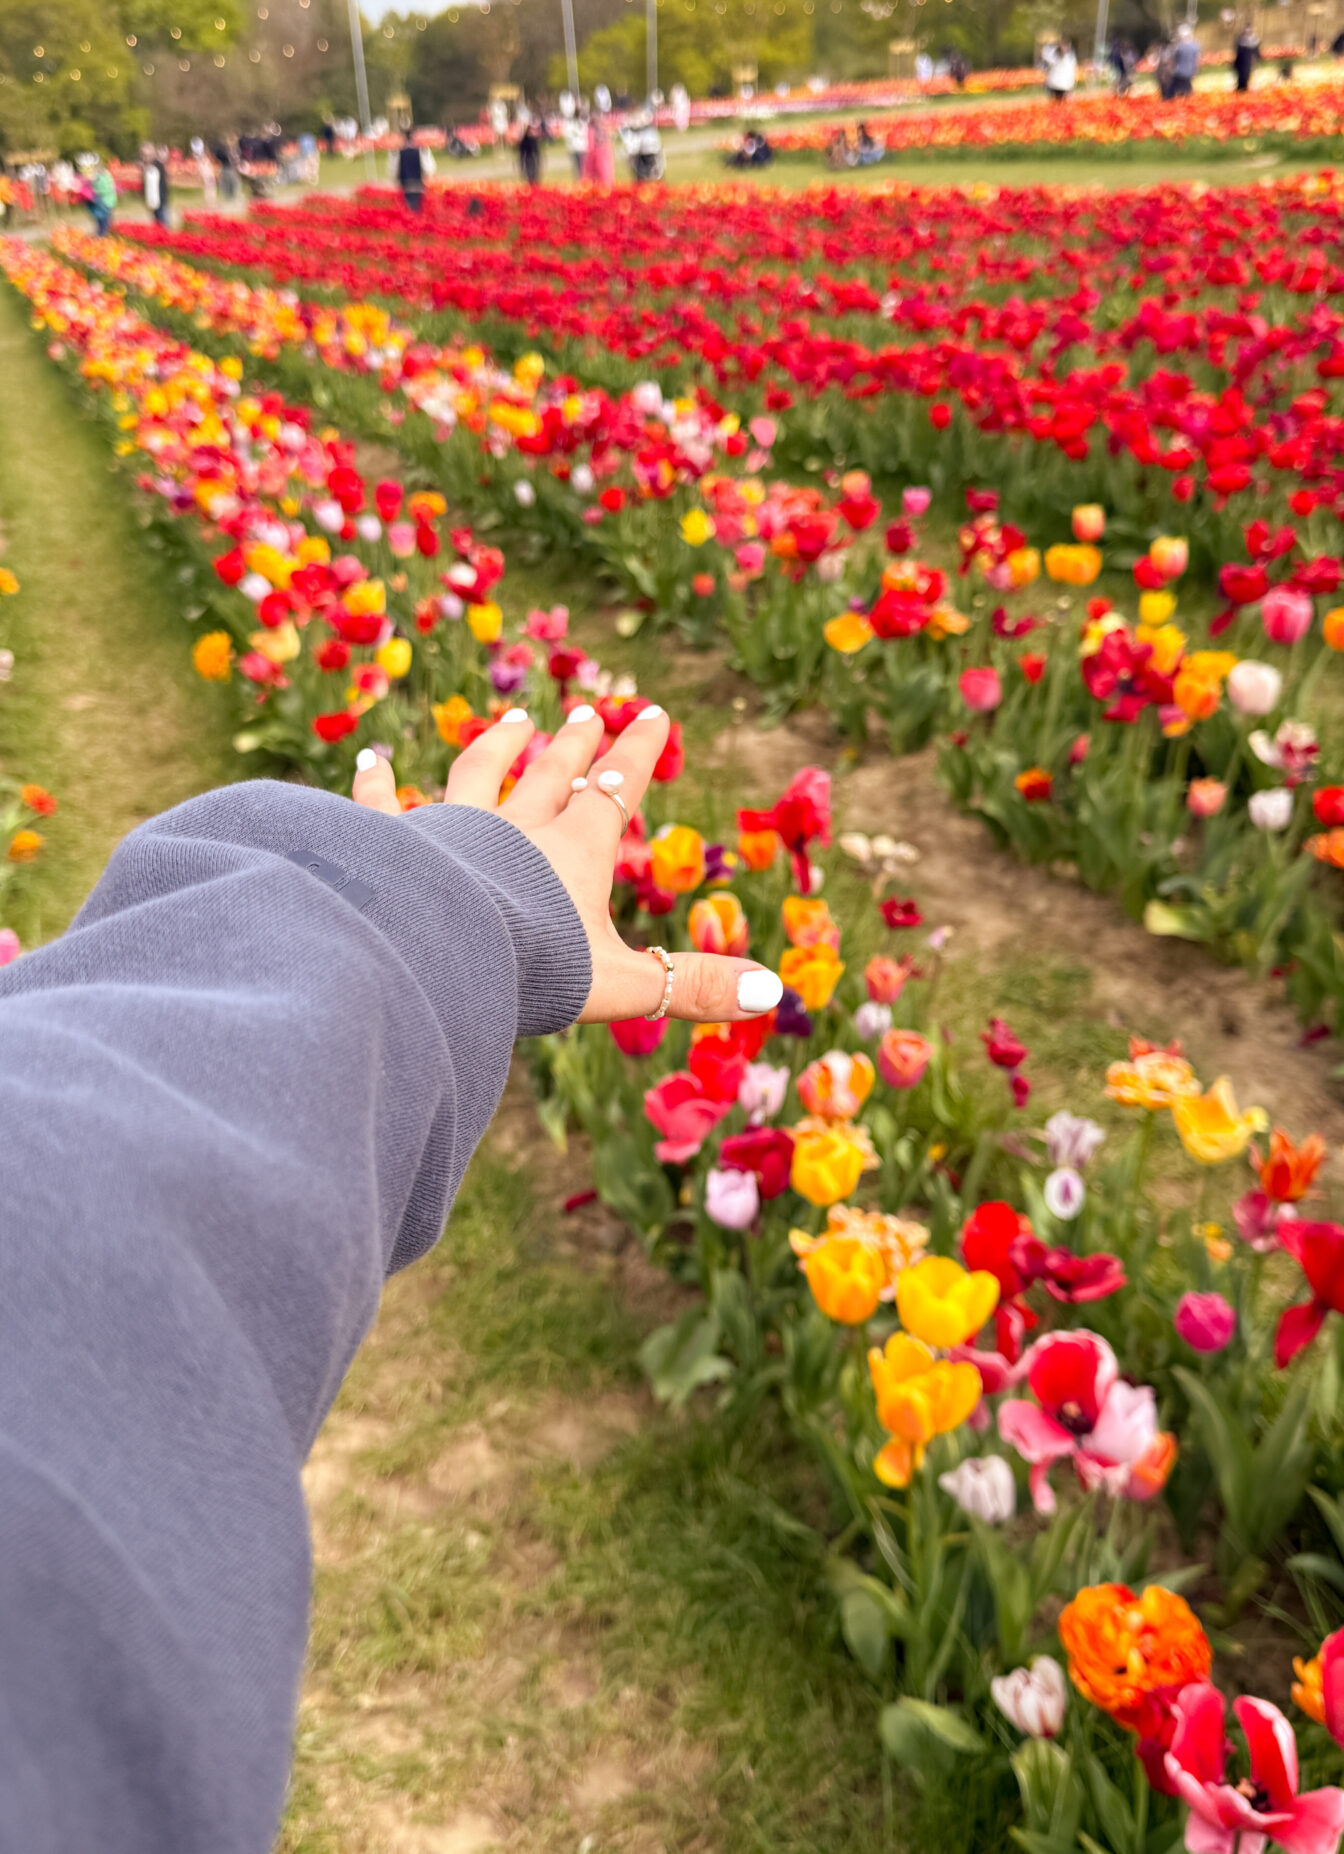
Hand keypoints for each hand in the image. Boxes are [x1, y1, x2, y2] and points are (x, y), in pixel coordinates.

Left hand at [351, 705, 783, 1025]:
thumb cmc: (529, 970)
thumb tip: (771, 989)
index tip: (652, 713)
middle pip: (551, 775)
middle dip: (576, 745)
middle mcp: (514, 828)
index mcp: (573, 852)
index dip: (636, 754)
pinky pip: (384, 808)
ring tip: (513, 717)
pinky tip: (369, 761)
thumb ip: (691, 986)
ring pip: (478, 775)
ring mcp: (450, 831)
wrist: (434, 955)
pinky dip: (377, 784)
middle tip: (591, 712)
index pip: (613, 791)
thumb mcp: (622, 986)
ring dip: (498, 746)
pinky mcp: (395, 846)